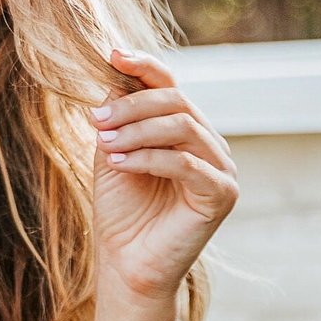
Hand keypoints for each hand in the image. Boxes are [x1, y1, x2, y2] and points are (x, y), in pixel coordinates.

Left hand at [87, 45, 237, 305]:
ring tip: (105, 143)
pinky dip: (148, 157)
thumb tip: (117, 75)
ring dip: (137, 130)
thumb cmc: (121, 213)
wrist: (127, 265)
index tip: (111, 54)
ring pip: (183, 127)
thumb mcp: (113, 153)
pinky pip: (186, 163)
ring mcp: (222, 168)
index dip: (144, 65)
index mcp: (187, 130)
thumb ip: (119, 117)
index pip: (171, 84)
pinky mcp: (223, 194)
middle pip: (177, 101)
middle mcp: (210, 144)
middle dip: (132, 106)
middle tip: (96, 119)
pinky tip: (120, 162)